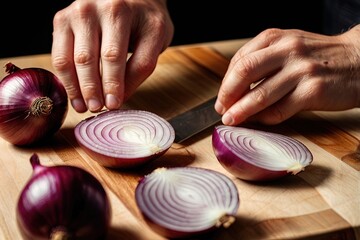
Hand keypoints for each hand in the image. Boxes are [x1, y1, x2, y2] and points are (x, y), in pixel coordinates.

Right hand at [51, 0, 173, 112]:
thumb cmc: (145, 21)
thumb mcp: (156, 40)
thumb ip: (140, 66)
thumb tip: (118, 99)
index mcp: (123, 12)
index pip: (115, 55)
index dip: (114, 85)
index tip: (114, 105)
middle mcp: (98, 8)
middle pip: (91, 58)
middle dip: (93, 89)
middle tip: (97, 108)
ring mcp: (77, 12)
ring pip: (71, 58)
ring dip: (77, 87)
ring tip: (83, 107)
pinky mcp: (62, 19)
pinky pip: (59, 55)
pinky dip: (66, 78)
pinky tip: (74, 94)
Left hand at [215, 26, 359, 124]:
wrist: (359, 61)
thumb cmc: (319, 57)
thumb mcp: (289, 47)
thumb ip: (263, 61)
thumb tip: (235, 88)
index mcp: (276, 37)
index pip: (240, 60)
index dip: (225, 82)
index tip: (221, 98)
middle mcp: (287, 50)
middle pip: (244, 73)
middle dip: (227, 95)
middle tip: (221, 110)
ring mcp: (301, 70)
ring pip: (261, 94)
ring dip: (241, 111)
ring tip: (231, 120)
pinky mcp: (313, 91)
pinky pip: (280, 110)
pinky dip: (265, 118)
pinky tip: (259, 121)